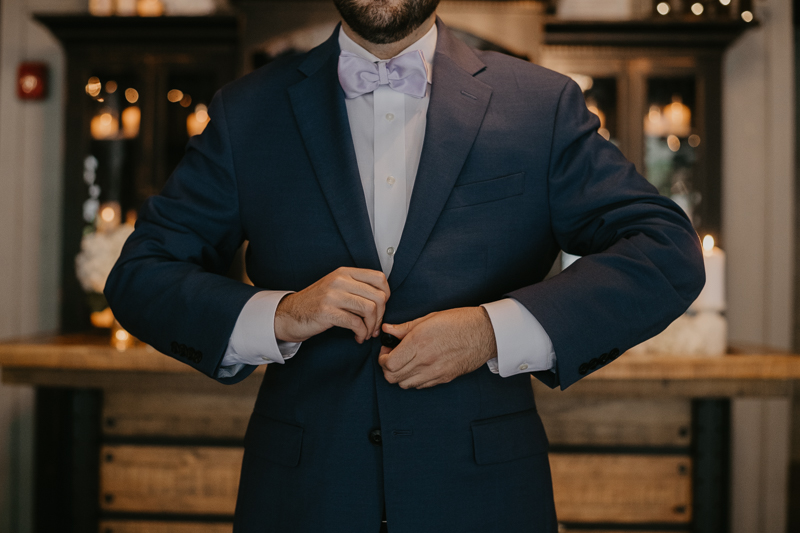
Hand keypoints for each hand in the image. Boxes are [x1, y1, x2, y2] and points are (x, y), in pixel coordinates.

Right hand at [274, 267, 389, 343]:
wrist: (288, 314)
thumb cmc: (316, 303)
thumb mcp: (336, 287)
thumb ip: (356, 287)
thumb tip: (383, 299)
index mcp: (344, 272)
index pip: (379, 278)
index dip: (386, 295)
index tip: (381, 308)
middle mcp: (340, 280)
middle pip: (378, 296)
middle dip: (381, 316)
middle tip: (374, 326)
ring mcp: (333, 295)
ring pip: (369, 309)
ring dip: (372, 326)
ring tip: (366, 333)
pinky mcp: (327, 311)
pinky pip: (356, 323)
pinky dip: (362, 333)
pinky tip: (358, 337)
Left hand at [378, 307, 497, 389]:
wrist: (485, 333)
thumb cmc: (459, 321)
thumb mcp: (429, 318)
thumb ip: (405, 327)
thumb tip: (387, 330)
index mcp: (418, 342)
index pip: (388, 363)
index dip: (382, 358)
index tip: (386, 349)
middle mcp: (425, 360)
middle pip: (392, 377)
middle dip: (387, 368)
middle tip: (392, 356)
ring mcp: (435, 372)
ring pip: (404, 385)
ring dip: (400, 375)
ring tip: (405, 362)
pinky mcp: (444, 378)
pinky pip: (420, 386)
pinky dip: (414, 380)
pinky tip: (418, 367)